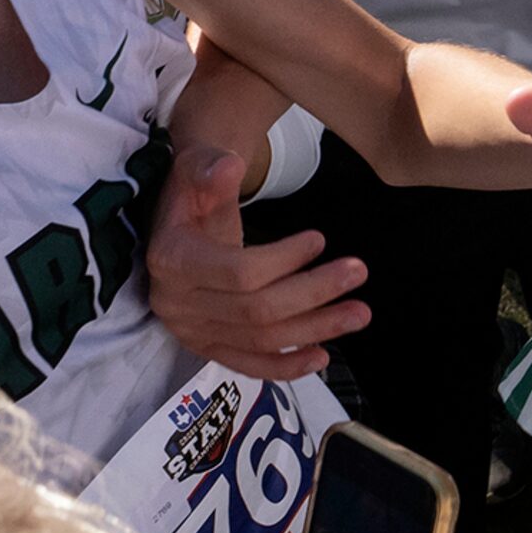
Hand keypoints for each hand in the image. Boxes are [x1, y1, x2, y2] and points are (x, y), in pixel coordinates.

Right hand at [143, 144, 368, 379]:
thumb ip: (209, 167)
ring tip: (358, 313)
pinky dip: (285, 365)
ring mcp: (191, 329)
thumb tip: (226, 167)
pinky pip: (247, 364)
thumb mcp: (196, 167)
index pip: (239, 273)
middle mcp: (177, 303)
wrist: (179, 217)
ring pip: (259, 340)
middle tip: (357, 273)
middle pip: (256, 311)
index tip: (320, 240)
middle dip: (313, 293)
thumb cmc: (194, 188)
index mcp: (173, 260)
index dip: (284, 260)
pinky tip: (322, 356)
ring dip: (314, 329)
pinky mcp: (206, 345)